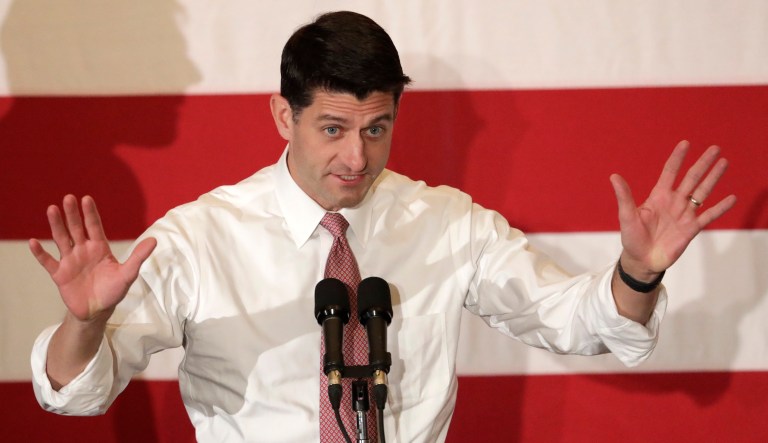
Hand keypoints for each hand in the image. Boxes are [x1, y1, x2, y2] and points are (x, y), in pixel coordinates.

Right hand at [29, 195, 156, 321]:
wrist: (97, 311)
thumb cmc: (114, 291)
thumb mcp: (128, 274)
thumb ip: (138, 256)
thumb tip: (155, 240)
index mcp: (99, 248)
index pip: (94, 226)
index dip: (90, 213)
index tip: (86, 199)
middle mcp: (83, 251)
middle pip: (76, 228)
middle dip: (73, 214)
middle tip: (68, 198)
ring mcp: (70, 261)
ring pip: (61, 239)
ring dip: (57, 225)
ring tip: (52, 209)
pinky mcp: (59, 274)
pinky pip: (48, 261)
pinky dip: (40, 253)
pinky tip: (34, 242)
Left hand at [610, 140, 736, 277]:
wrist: (642, 260)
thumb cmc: (632, 238)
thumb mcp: (626, 216)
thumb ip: (624, 197)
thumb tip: (614, 176)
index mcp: (658, 196)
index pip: (670, 172)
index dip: (677, 158)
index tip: (686, 143)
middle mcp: (674, 202)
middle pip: (691, 178)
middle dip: (703, 163)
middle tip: (715, 148)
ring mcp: (684, 214)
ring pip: (702, 192)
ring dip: (713, 178)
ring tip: (724, 163)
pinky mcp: (692, 229)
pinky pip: (709, 216)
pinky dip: (720, 207)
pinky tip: (732, 198)